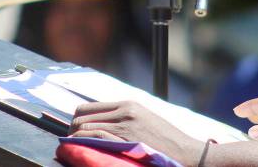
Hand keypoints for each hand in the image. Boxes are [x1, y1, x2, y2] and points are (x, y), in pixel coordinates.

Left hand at [70, 100, 203, 165]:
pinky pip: (94, 136)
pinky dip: (81, 142)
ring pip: (84, 126)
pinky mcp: (125, 139)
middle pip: (82, 115)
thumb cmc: (167, 142)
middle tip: (72, 142)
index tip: (76, 132)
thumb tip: (101, 125)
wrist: (186, 152)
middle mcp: (124, 111)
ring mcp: (124, 125)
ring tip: (73, 148)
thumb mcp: (145, 120)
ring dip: (74, 138)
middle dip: (72, 129)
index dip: (77, 121)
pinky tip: (79, 149)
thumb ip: (124, 119)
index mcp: (128, 104)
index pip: (88, 107)